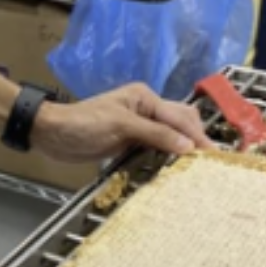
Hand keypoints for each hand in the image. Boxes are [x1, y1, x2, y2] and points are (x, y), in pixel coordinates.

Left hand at [32, 82, 212, 163]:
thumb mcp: (121, 126)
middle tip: (210, 163)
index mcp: (145, 98)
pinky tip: (176, 168)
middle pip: (180, 122)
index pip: (178, 117)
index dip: (196, 136)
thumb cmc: (83, 125)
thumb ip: (155, 134)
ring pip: (170, 135)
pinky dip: (167, 156)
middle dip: (195, 139)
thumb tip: (188, 146)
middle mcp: (146, 109)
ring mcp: (138, 126)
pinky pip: (155, 148)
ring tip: (199, 168)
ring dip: (183, 148)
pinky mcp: (130, 142)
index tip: (213, 155)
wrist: (51, 134)